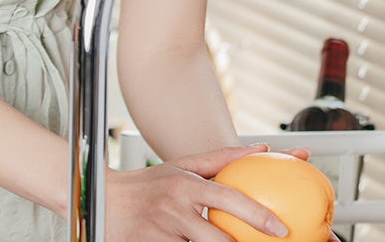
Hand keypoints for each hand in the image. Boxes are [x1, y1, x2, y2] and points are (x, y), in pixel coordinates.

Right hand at [105, 145, 287, 241]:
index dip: (257, 215)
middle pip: (217, 238)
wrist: (105, 203)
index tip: (279, 228)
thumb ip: (224, 159)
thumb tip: (264, 150)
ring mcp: (162, 233)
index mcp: (187, 185)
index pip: (228, 199)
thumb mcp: (184, 166)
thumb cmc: (151, 185)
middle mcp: (175, 209)